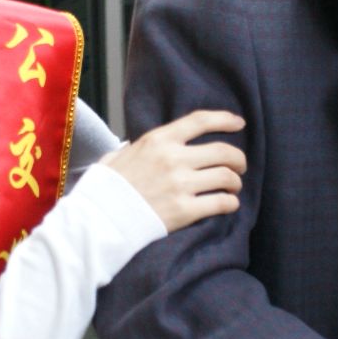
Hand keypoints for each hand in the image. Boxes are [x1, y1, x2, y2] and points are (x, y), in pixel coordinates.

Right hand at [102, 109, 246, 231]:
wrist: (98, 218)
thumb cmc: (106, 187)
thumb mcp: (121, 154)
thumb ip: (140, 147)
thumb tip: (149, 147)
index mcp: (159, 139)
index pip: (200, 121)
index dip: (225, 120)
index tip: (239, 123)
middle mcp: (173, 158)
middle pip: (223, 152)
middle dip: (238, 159)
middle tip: (239, 167)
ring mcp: (180, 184)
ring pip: (227, 177)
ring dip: (235, 182)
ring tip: (233, 187)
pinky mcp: (185, 210)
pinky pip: (221, 203)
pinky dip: (230, 204)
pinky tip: (228, 205)